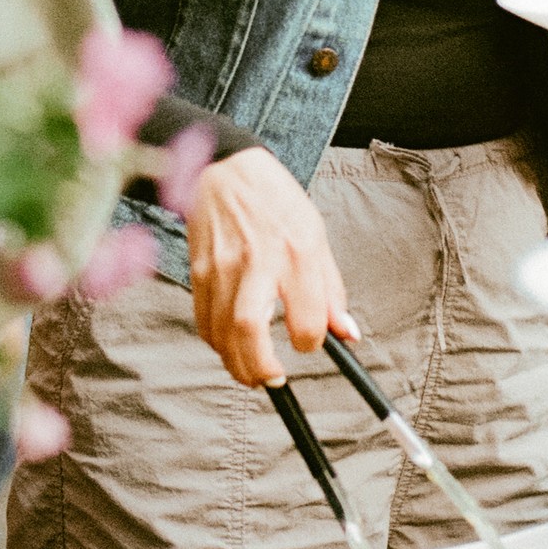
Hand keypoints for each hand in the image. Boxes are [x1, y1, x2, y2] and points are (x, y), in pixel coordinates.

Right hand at [185, 148, 355, 387]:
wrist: (227, 169)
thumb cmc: (277, 201)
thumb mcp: (316, 236)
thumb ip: (331, 290)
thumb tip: (347, 333)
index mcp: (296, 252)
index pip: (306, 318)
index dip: (312, 342)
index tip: (311, 342)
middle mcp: (257, 260)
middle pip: (250, 329)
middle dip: (260, 368)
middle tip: (273, 379)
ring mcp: (222, 266)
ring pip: (222, 332)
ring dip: (236, 363)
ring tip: (253, 371)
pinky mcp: (199, 270)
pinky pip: (203, 320)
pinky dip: (217, 342)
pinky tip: (230, 346)